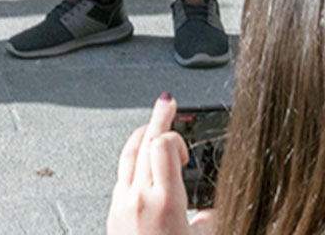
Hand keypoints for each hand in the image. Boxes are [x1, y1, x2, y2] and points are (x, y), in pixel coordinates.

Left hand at [107, 94, 207, 234]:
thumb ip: (210, 223)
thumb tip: (211, 213)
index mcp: (164, 203)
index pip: (161, 146)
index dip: (174, 136)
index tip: (186, 144)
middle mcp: (138, 198)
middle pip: (143, 143)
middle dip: (157, 120)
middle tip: (168, 102)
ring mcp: (121, 203)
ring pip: (128, 155)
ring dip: (142, 135)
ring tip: (154, 123)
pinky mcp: (113, 211)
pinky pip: (122, 174)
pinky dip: (134, 160)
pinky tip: (143, 160)